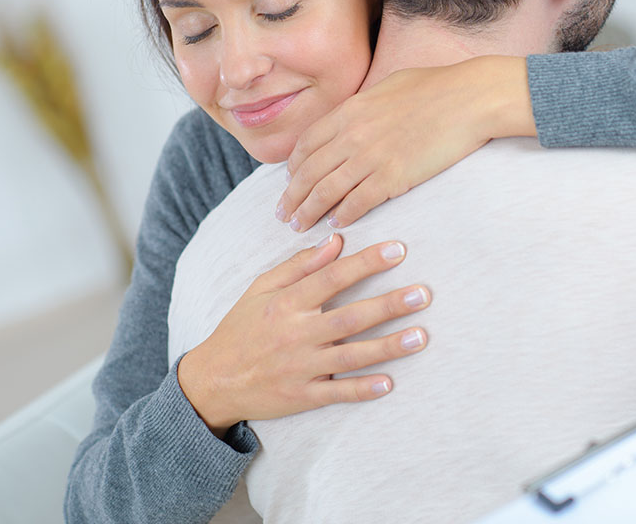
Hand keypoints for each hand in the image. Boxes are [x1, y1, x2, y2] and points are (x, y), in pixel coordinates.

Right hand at [177, 234, 430, 437]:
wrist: (212, 381)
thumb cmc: (241, 328)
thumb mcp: (261, 289)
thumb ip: (299, 265)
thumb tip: (337, 240)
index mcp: (287, 304)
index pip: (333, 277)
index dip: (366, 263)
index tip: (399, 250)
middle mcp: (297, 334)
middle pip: (350, 317)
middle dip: (388, 305)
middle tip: (423, 294)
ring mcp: (300, 367)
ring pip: (351, 356)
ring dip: (388, 347)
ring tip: (421, 336)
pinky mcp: (302, 396)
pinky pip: (337, 393)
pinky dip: (362, 389)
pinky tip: (389, 383)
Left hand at [278, 55, 533, 229]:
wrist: (470, 98)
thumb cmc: (438, 87)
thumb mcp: (389, 86)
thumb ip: (365, 106)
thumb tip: (355, 116)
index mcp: (349, 110)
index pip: (307, 144)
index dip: (294, 167)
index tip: (289, 182)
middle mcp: (352, 134)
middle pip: (309, 172)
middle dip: (292, 197)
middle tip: (284, 214)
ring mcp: (371, 157)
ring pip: (326, 191)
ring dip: (309, 212)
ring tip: (300, 226)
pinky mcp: (393, 177)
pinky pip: (358, 202)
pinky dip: (343, 216)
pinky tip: (337, 225)